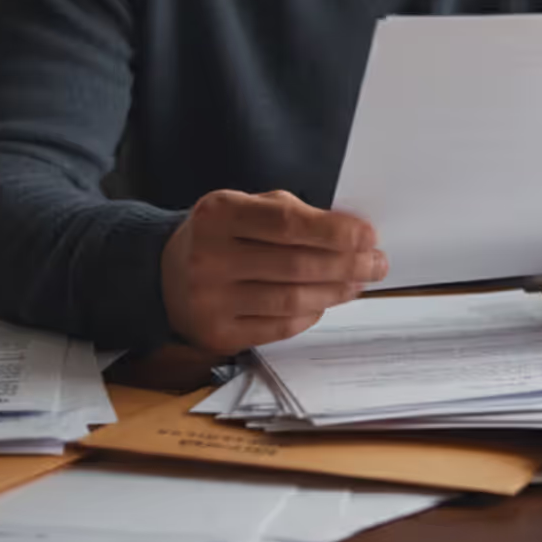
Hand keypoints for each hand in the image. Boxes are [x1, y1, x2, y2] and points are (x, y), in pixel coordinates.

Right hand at [161, 189, 386, 355]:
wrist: (164, 275)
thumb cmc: (221, 235)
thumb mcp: (245, 207)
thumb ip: (291, 214)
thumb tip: (352, 235)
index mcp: (219, 215)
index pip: (288, 224)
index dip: (335, 231)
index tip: (369, 235)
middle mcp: (209, 258)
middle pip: (296, 265)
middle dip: (347, 264)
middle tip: (377, 263)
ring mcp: (210, 301)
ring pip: (292, 300)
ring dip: (336, 292)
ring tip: (358, 282)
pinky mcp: (218, 334)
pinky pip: (280, 327)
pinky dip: (311, 314)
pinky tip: (326, 302)